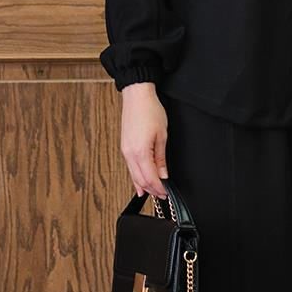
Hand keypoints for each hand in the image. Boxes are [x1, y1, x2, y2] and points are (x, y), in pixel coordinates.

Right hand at [120, 83, 170, 199]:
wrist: (137, 97)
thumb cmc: (150, 110)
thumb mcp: (162, 136)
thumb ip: (161, 158)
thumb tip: (163, 174)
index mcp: (140, 151)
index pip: (151, 178)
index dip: (160, 188)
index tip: (167, 193)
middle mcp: (129, 154)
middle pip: (141, 180)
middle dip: (153, 190)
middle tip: (164, 195)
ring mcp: (125, 151)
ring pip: (134, 176)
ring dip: (144, 186)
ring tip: (154, 193)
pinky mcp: (124, 148)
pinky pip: (130, 168)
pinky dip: (136, 178)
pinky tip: (139, 185)